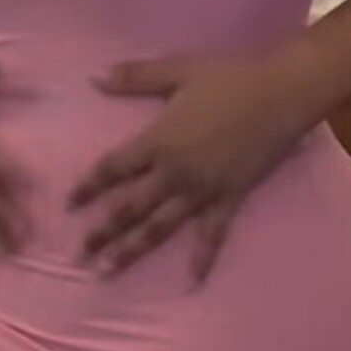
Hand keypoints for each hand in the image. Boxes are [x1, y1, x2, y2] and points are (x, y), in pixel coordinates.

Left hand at [69, 50, 310, 281]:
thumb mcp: (177, 70)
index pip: (113, 169)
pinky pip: (213, 234)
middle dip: (102, 231)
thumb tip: (94, 77)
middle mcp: (174, 172)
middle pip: (129, 207)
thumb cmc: (228, 79)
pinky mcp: (229, 200)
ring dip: (132, 250)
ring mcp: (202, 190)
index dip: (89, 186)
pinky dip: (203, 258)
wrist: (281, 94)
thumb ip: (134, 76)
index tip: (69, 205)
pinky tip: (192, 281)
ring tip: (108, 271)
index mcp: (158, 141)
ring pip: (160, 227)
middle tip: (79, 254)